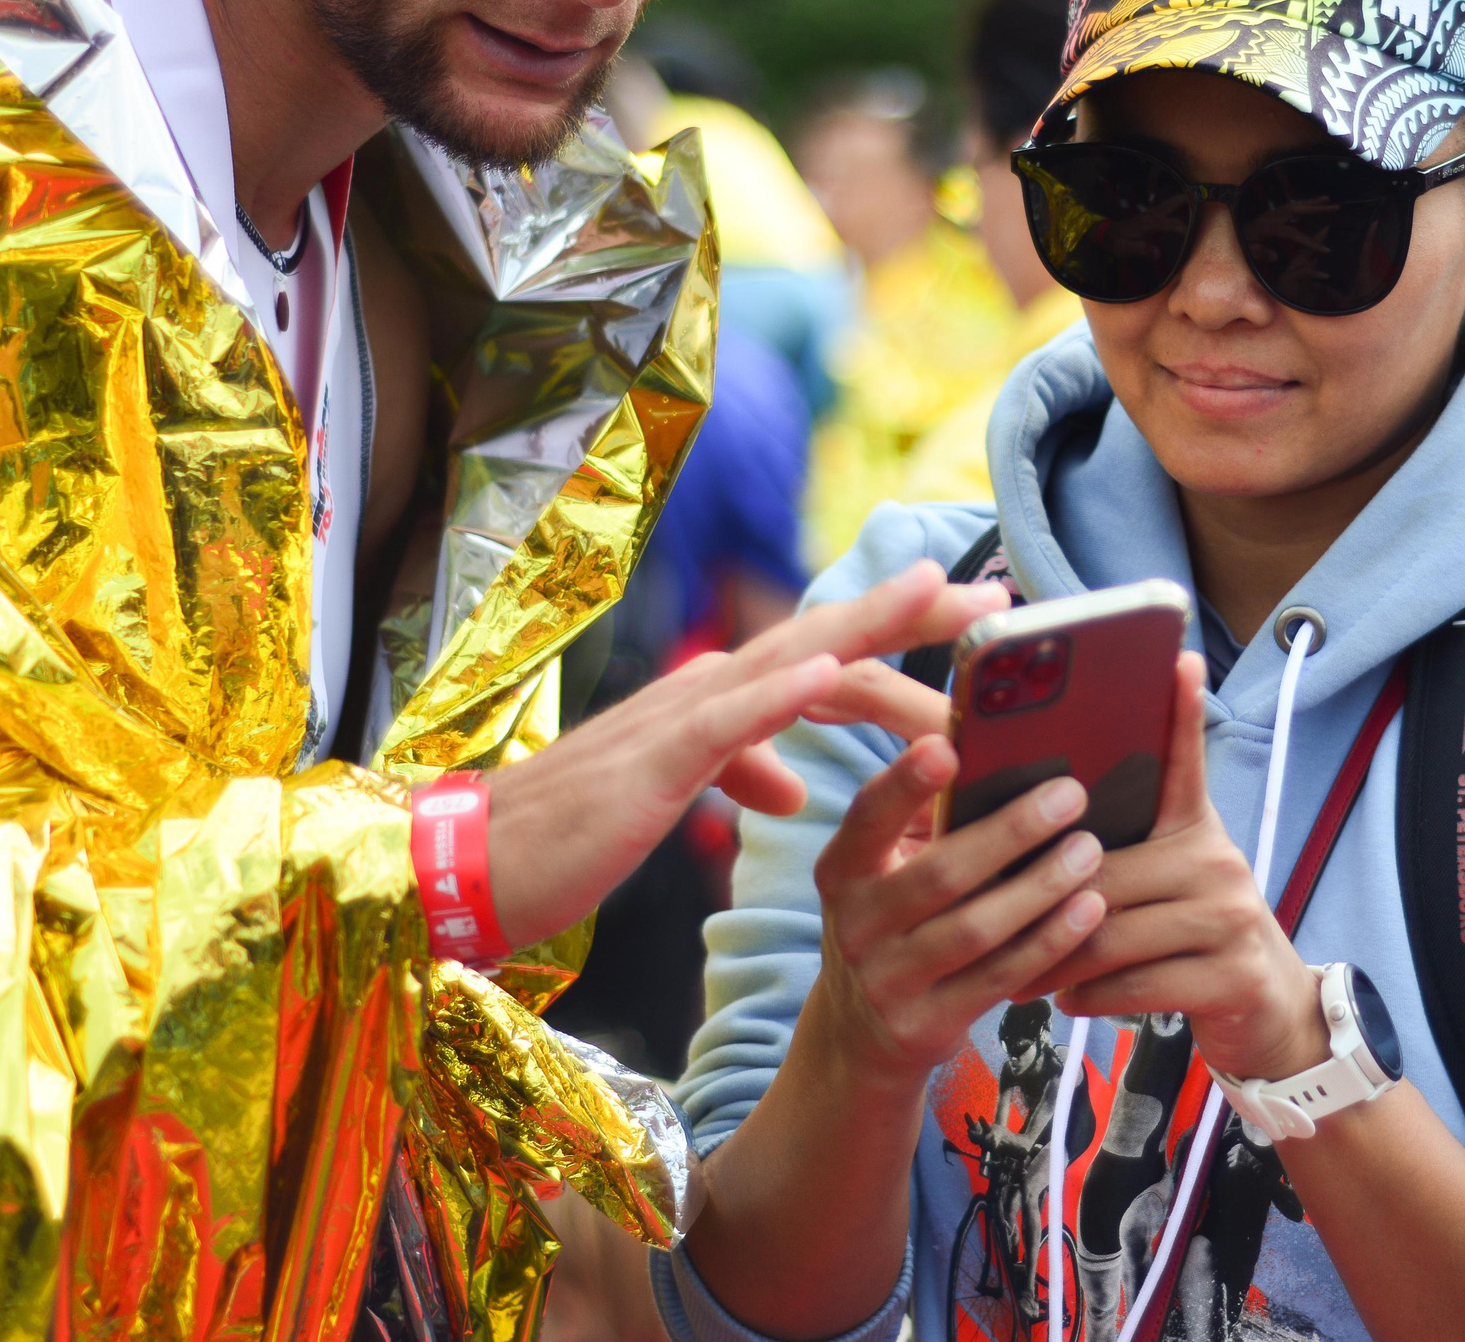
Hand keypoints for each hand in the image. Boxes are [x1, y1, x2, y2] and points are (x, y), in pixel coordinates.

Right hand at [486, 561, 1005, 949]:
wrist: (471, 868)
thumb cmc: (568, 837)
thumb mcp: (676, 801)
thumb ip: (739, 775)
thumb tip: (798, 784)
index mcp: (716, 705)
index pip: (826, 659)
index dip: (900, 637)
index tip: (975, 627)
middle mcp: (703, 693)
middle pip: (823, 640)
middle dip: (910, 614)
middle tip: (993, 597)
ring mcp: (675, 721)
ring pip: (786, 658)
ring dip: (865, 624)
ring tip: (933, 596)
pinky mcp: (648, 765)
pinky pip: (723, 721)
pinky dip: (779, 692)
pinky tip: (828, 671)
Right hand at [804, 732, 1109, 1094]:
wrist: (863, 1036)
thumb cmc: (896, 925)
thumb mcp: (885, 874)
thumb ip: (926, 823)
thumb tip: (1000, 750)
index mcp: (842, 869)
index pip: (869, 817)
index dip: (905, 783)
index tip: (948, 747)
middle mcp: (854, 925)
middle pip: (941, 873)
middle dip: (1011, 831)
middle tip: (1070, 795)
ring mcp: (887, 981)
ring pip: (976, 929)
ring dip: (1041, 887)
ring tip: (1089, 850)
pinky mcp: (925, 1025)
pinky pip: (999, 977)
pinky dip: (1049, 941)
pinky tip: (1088, 909)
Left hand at [1028, 654, 1328, 1083]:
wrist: (1269, 1010)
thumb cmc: (1194, 937)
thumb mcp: (1169, 882)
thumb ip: (1120, 854)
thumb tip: (1036, 835)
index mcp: (1196, 829)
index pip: (1187, 762)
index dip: (1183, 712)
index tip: (1176, 660)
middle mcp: (1218, 862)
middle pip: (1107, 872)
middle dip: (1042, 904)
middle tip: (987, 923)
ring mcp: (1230, 918)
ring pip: (1114, 933)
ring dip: (1054, 960)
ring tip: (1017, 976)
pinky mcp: (1231, 975)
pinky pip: (1136, 982)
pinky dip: (1090, 994)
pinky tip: (1066, 999)